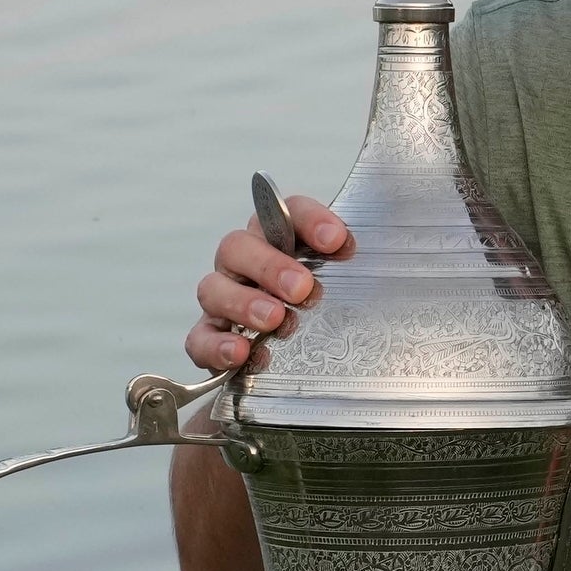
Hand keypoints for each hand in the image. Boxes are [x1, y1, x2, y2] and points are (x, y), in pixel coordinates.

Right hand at [187, 194, 351, 375]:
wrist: (299, 358)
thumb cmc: (320, 311)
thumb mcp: (346, 287)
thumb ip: (355, 272)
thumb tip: (370, 259)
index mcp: (278, 240)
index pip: (287, 212)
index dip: (309, 220)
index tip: (336, 240)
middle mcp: (244, 264)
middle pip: (239, 246)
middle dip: (270, 266)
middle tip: (302, 289)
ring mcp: (223, 299)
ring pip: (213, 288)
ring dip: (244, 302)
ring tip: (275, 320)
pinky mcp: (210, 338)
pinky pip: (200, 338)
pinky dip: (217, 345)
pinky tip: (242, 353)